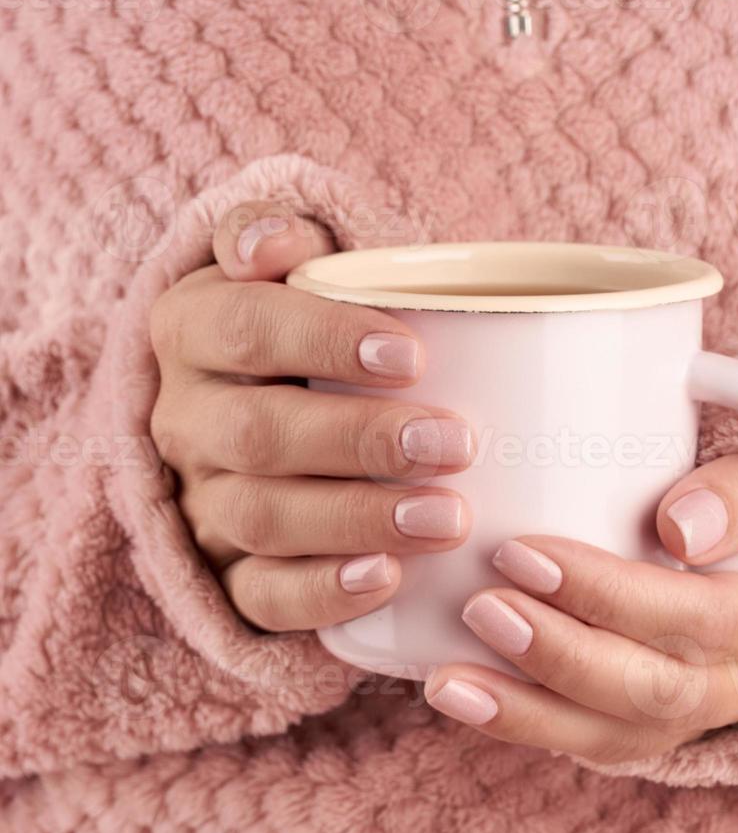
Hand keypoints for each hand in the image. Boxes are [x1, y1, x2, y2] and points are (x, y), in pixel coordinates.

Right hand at [150, 202, 473, 631]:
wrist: (270, 405)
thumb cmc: (307, 332)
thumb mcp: (290, 268)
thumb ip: (282, 237)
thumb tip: (272, 244)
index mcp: (193, 331)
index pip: (243, 328)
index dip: (323, 341)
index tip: (412, 355)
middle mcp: (186, 419)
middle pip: (258, 434)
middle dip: (361, 441)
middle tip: (456, 444)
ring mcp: (200, 502)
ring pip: (262, 518)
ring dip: (357, 519)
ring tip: (448, 518)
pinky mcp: (226, 572)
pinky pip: (258, 595)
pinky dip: (322, 592)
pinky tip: (388, 579)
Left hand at [425, 455, 737, 764]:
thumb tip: (679, 529)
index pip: (697, 616)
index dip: (606, 593)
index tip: (520, 550)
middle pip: (655, 689)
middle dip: (559, 655)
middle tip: (480, 606)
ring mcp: (706, 717)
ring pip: (621, 736)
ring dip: (528, 712)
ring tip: (448, 681)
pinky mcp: (663, 728)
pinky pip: (599, 744)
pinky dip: (528, 726)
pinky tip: (466, 700)